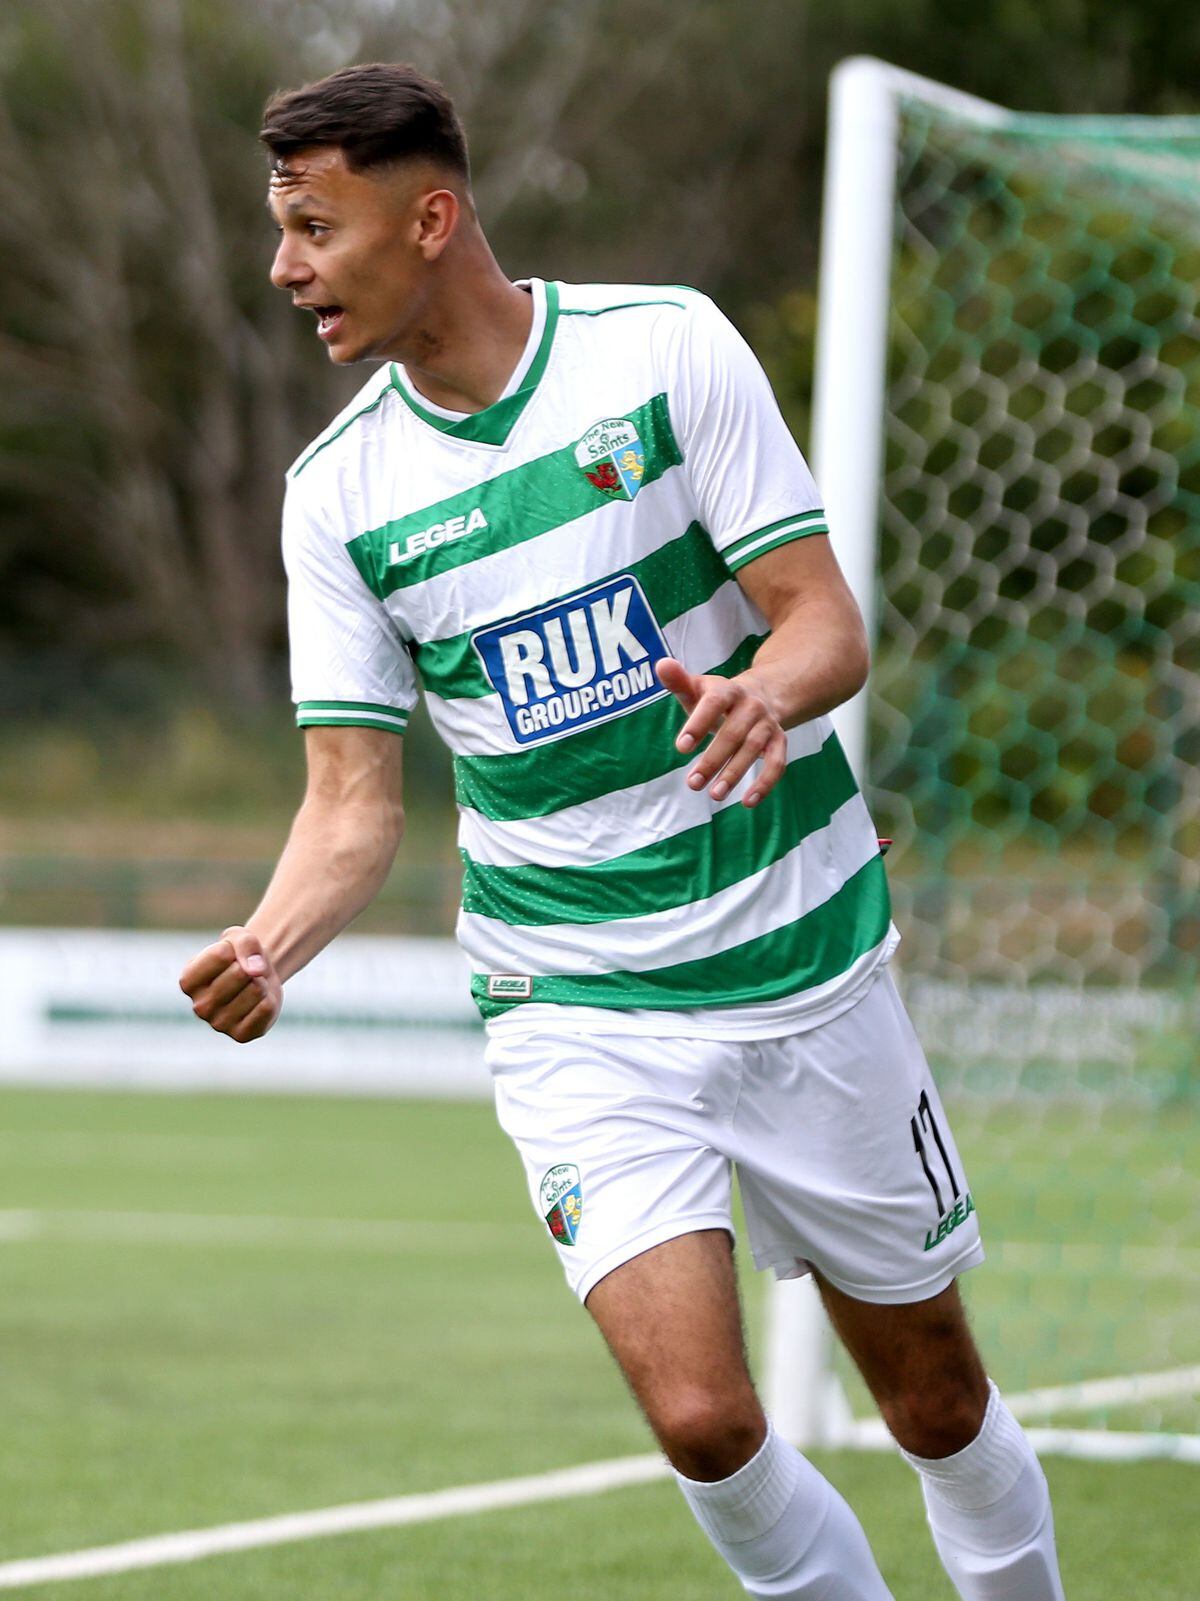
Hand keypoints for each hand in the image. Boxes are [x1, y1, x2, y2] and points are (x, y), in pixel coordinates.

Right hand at [179, 926, 282, 1042]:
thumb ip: (246, 944)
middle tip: (245, 973)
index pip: (220, 955)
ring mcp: (218, 1024)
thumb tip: (256, 972)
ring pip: (256, 990)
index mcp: (188, 981)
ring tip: (252, 986)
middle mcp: (199, 1006)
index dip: (234, 948)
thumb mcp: (239, 936)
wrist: (257, 975)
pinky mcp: (241, 1035)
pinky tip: (258, 1001)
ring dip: (261, 982)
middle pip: (239, 973)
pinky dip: (270, 998)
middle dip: (250, 966)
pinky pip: (266, 1008)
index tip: (231, 956)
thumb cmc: (240, 955)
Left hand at [656, 657, 786, 807]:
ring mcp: (767, 724)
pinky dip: (765, 783)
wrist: (760, 695)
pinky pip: (777, 763)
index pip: (713, 704)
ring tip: (714, 795)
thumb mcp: (698, 689)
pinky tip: (748, 802)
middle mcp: (751, 706)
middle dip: (713, 760)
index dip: (698, 724)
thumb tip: (661, 664)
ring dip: (734, 774)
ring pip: (753, 749)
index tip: (681, 748)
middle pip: (733, 733)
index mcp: (728, 690)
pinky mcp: (779, 741)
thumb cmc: (717, 699)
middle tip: (692, 783)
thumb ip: (679, 682)